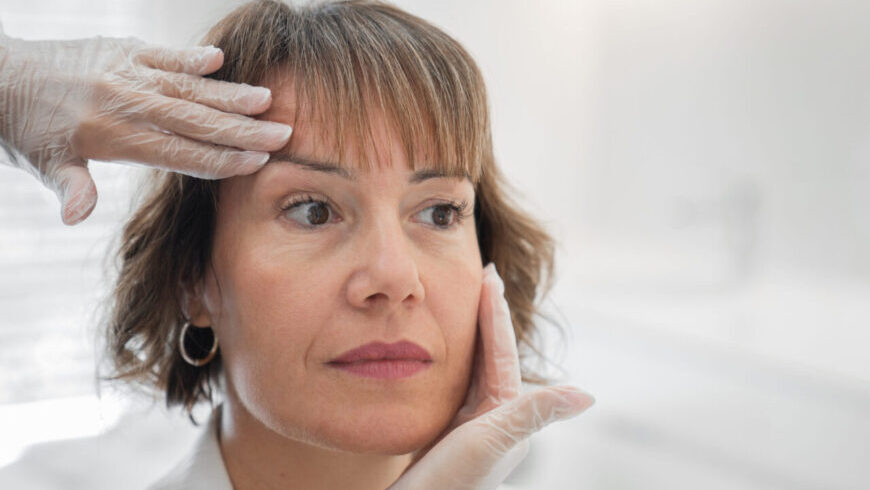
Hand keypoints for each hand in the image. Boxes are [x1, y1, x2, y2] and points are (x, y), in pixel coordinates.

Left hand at [0, 33, 292, 224]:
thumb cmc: (25, 130)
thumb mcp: (43, 165)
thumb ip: (70, 188)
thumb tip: (76, 217)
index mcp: (112, 136)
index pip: (180, 152)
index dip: (222, 158)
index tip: (259, 162)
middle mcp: (124, 102)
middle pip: (194, 120)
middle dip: (242, 129)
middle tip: (282, 134)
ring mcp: (124, 72)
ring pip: (186, 86)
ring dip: (228, 94)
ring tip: (266, 100)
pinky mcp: (120, 49)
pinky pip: (160, 53)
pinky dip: (189, 56)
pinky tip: (218, 60)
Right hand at [388, 263, 594, 489]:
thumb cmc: (449, 487)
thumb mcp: (489, 446)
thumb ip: (533, 415)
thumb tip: (587, 394)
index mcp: (506, 414)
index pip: (501, 351)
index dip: (493, 311)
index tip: (487, 272)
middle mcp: (494, 418)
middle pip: (491, 354)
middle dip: (485, 314)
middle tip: (480, 274)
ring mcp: (471, 427)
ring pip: (473, 367)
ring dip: (469, 333)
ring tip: (463, 302)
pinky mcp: (446, 435)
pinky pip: (453, 384)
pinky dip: (450, 360)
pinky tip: (440, 353)